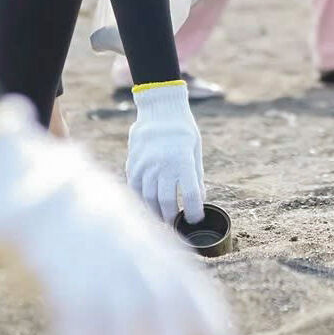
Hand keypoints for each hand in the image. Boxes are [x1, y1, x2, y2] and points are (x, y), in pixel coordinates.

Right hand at [0, 97, 230, 334]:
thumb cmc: (52, 187)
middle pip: (158, 303)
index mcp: (138, 229)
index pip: (181, 271)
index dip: (201, 305)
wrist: (14, 170)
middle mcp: (126, 247)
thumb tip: (139, 256)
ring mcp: (97, 262)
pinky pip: (76, 332)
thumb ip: (123, 231)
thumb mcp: (103, 203)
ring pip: (121, 326)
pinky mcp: (63, 276)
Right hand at [127, 81, 204, 222]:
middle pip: (167, 201)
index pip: (191, 194)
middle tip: (177, 225)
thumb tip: (199, 199)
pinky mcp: (134, 164)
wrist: (159, 109)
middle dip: (173, 218)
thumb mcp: (195, 150)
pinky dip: (142, 200)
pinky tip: (148, 206)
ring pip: (149, 198)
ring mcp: (146, 165)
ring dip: (156, 213)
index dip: (195, 211)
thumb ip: (196, 175)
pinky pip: (136, 189)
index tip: (196, 219)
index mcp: (183, 160)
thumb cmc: (183, 129)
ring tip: (163, 220)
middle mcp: (163, 165)